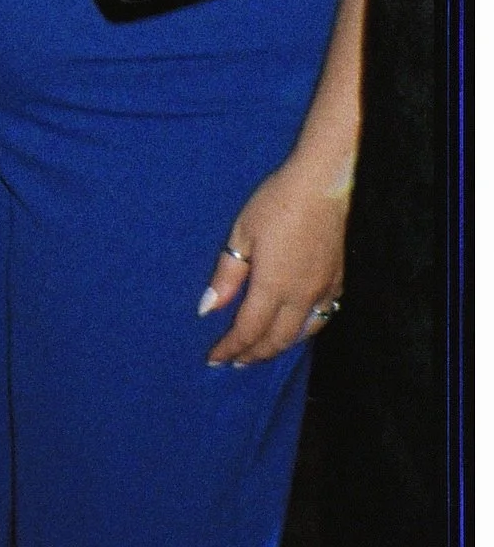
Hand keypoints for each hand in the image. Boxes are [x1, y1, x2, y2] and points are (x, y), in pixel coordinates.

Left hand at [197, 162, 348, 365]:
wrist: (324, 185)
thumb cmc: (277, 204)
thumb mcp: (242, 235)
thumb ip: (227, 276)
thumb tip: (208, 309)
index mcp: (273, 287)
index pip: (248, 330)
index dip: (230, 348)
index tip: (213, 357)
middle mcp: (302, 296)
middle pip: (277, 340)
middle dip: (254, 355)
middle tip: (235, 362)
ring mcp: (324, 290)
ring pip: (302, 334)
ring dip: (279, 347)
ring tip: (261, 352)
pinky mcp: (338, 281)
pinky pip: (322, 317)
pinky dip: (304, 332)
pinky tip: (296, 329)